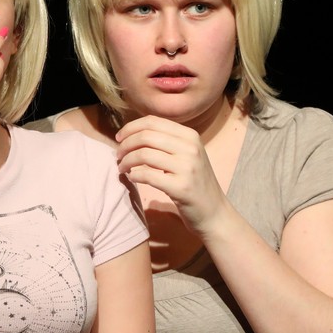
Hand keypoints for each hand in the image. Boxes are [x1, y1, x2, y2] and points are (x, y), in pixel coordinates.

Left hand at [114, 115, 228, 233]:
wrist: (213, 211)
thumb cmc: (194, 182)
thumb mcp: (186, 154)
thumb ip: (166, 141)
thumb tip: (132, 132)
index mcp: (190, 135)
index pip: (152, 121)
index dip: (130, 128)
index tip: (119, 138)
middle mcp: (190, 148)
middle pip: (145, 136)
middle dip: (125, 145)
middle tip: (118, 155)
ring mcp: (187, 167)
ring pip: (144, 154)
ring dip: (126, 161)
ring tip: (122, 168)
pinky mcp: (181, 187)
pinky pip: (148, 175)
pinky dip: (134, 175)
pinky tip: (132, 178)